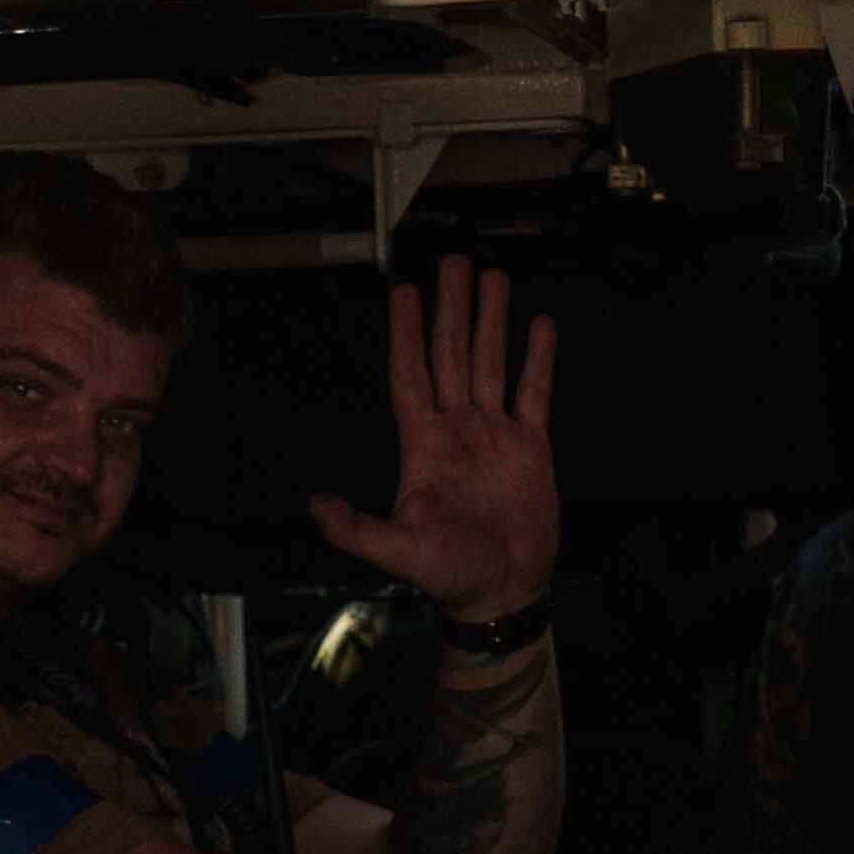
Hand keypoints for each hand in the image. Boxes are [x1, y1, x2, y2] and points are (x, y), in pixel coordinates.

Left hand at [308, 253, 564, 630]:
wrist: (503, 591)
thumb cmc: (448, 573)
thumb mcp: (396, 551)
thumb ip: (356, 529)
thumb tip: (314, 505)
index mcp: (423, 444)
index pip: (411, 375)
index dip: (406, 334)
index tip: (403, 292)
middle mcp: (457, 428)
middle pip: (450, 354)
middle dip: (451, 308)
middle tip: (453, 261)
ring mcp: (495, 434)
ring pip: (490, 363)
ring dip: (491, 320)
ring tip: (493, 276)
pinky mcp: (532, 446)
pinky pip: (534, 393)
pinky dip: (537, 360)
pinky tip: (539, 325)